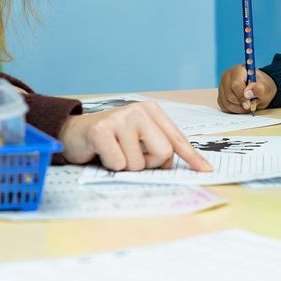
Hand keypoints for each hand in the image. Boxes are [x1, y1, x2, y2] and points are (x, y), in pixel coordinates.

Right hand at [58, 101, 211, 171]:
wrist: (74, 133)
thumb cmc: (111, 139)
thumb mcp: (138, 138)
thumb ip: (158, 147)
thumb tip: (174, 164)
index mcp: (151, 110)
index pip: (177, 138)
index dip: (192, 157)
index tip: (206, 170)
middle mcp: (137, 110)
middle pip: (163, 152)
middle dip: (149, 164)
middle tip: (132, 156)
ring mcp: (119, 118)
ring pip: (138, 163)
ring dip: (126, 166)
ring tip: (114, 153)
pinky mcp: (101, 131)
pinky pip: (118, 164)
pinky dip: (110, 166)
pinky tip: (102, 153)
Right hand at [216, 64, 275, 112]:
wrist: (259, 88)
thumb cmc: (262, 86)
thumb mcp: (266, 87)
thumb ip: (259, 89)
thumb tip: (247, 94)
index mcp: (238, 70)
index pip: (235, 85)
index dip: (242, 97)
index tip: (249, 104)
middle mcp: (227, 76)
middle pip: (229, 95)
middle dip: (241, 104)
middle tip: (250, 105)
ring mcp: (222, 86)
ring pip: (226, 102)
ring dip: (238, 108)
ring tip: (247, 106)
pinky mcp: (220, 95)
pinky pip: (224, 106)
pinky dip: (233, 110)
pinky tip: (241, 106)